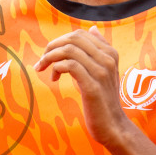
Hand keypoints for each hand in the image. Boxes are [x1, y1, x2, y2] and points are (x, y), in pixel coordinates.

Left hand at [35, 25, 133, 147]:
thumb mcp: (103, 71)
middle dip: (53, 46)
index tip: (50, 54)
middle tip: (43, 60)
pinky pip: (70, 66)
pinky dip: (57, 68)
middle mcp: (107, 59)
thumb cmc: (103, 100)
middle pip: (74, 38)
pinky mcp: (92, 87)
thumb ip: (98, 51)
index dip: (61, 41)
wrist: (112, 126)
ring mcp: (101, 72)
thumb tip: (92, 29)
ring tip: (44, 69)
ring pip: (69, 50)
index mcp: (110, 53)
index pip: (80, 34)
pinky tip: (55, 78)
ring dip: (50, 57)